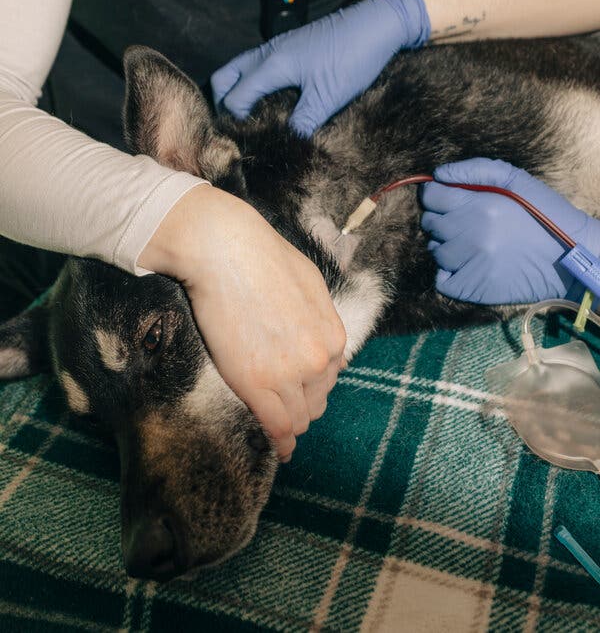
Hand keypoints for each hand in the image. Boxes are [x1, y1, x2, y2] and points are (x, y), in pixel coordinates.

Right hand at [139, 185, 346, 459]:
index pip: (332, 376)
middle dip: (304, 403)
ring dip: (290, 423)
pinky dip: (279, 444)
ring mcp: (288, 375)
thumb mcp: (310, 284)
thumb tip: (321, 337)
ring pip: (298, 418)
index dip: (315, 382)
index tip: (300, 387)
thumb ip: (320, 318)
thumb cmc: (263, 258)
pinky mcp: (255, 384)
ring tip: (279, 427)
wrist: (224, 251)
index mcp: (333, 335)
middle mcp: (318, 360)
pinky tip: (279, 451)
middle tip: (285, 403)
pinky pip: (276, 427)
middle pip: (317, 400)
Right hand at [211, 0, 429, 136]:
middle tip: (238, 126)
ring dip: (238, 91)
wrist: (379, 22)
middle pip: (225, 78)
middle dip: (223, 102)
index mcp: (272, 64)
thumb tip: (285, 143)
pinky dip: (253, 82)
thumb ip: (302, 122)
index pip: (234, 97)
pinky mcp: (291, 45)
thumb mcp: (328, 98)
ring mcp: (278, 46)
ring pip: (240, 68)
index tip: (248, 139)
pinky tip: (273, 99)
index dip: (235, 121)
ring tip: (252, 116)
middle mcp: (268, 52)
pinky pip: (258, 64)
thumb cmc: (354, 56)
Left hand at [420, 158, 599, 303]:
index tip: (449, 200)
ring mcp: (469, 264)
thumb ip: (474, 170)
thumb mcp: (516, 179)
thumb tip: (438, 175)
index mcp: (478, 205)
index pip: (430, 196)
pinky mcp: (472, 289)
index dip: (436, 196)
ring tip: (475, 245)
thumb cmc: (544, 214)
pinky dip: (448, 273)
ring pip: (435, 250)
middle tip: (468, 223)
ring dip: (448, 246)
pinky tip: (468, 266)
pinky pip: (441, 280)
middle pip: (430, 223)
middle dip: (444, 220)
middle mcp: (469, 234)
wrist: (571, 259)